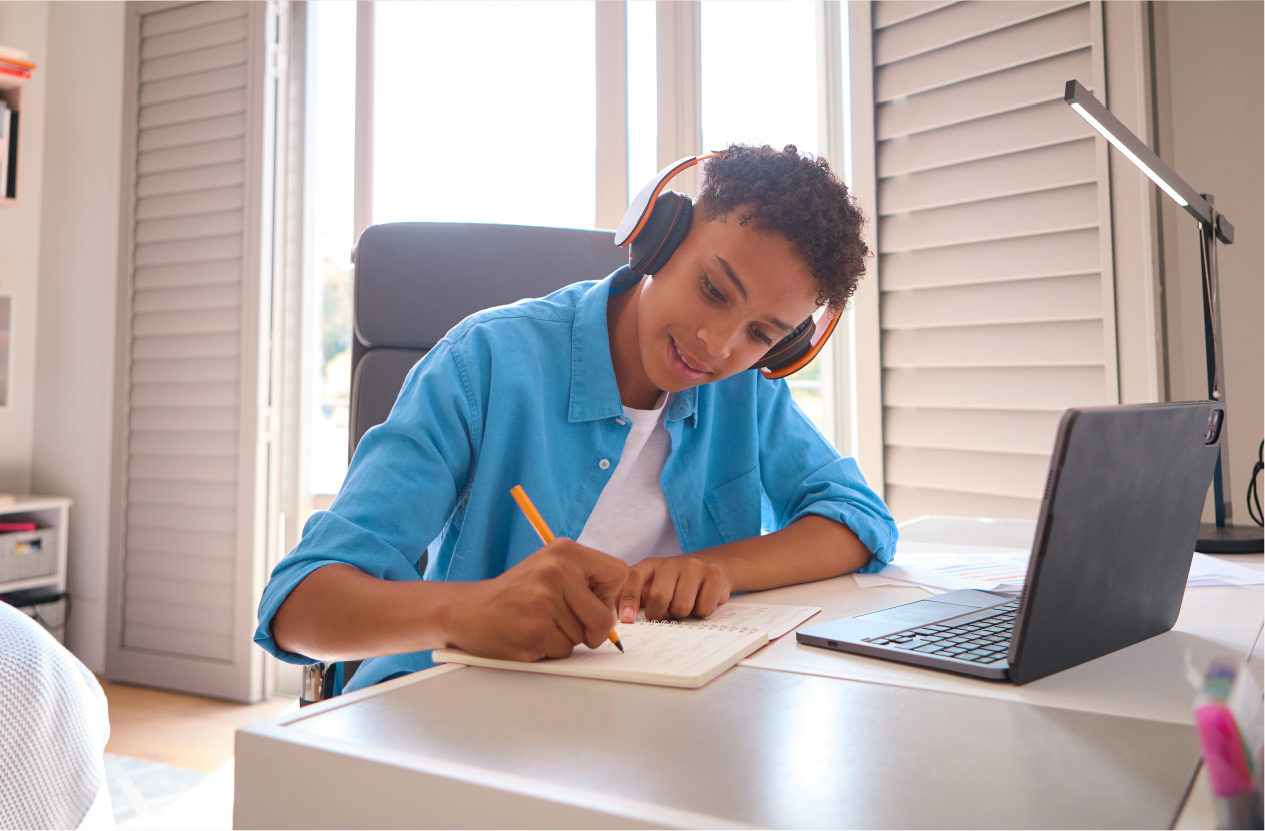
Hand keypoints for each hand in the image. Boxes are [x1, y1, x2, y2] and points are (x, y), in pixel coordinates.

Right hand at [447, 539, 627, 661]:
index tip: (591, 600)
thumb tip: (617, 612)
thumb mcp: (550, 568)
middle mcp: (557, 570)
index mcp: (565, 551)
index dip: (609, 595)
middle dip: (593, 630)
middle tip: (567, 623)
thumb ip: (585, 581)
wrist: (467, 610)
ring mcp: (545, 600)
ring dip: (566, 638)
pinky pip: (565, 651)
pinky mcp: (536, 630)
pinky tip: (530, 634)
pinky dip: (551, 650)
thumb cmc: (514, 593)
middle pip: (604, 616)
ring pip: (584, 636)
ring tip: (540, 623)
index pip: (618, 573)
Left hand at [619, 555, 732, 622]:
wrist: (710, 566)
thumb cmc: (674, 583)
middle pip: (659, 598)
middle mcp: (671, 563)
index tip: (627, 619)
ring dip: (681, 615)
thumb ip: (631, 597)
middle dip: (660, 614)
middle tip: (665, 613)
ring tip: (684, 604)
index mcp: (649, 565)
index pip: (633, 577)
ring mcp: (693, 566)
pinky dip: (700, 613)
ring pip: (682, 607)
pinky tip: (700, 601)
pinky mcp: (714, 575)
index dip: (628, 599)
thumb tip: (613, 616)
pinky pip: (703, 609)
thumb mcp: (650, 584)